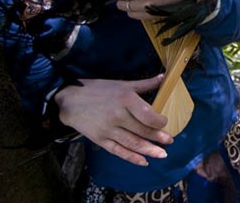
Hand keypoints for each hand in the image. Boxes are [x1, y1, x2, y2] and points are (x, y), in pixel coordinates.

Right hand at [55, 74, 172, 166]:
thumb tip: (164, 77)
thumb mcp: (122, 84)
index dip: (159, 121)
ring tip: (162, 154)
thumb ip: (144, 84)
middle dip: (158, 137)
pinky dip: (132, 158)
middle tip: (169, 141)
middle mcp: (118, 116)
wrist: (69, 100)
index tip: (165, 122)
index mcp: (125, 99)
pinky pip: (119, 151)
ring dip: (149, 150)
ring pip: (133, 143)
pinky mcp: (100, 140)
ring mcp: (108, 130)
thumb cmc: (98, 90)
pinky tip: (143, 162)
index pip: (148, 115)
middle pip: (142, 130)